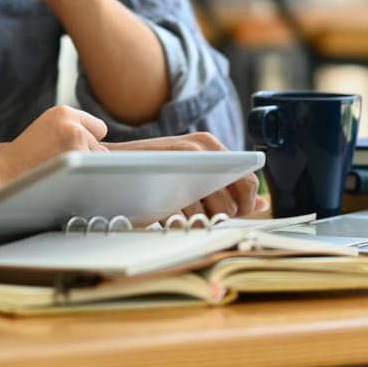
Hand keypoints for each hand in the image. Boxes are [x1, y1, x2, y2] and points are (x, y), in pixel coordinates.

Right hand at [0, 107, 106, 187]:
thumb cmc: (21, 165)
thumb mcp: (45, 135)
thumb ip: (72, 135)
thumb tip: (107, 154)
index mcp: (62, 112)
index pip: (98, 129)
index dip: (86, 146)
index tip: (67, 156)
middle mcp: (72, 120)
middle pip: (102, 147)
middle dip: (87, 160)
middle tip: (57, 169)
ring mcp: (76, 137)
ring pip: (100, 162)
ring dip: (85, 172)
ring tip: (56, 176)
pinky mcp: (78, 156)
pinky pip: (96, 175)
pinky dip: (86, 182)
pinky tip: (61, 183)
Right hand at [105, 133, 264, 218]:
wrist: (104, 166)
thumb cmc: (151, 174)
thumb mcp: (192, 173)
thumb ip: (227, 187)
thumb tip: (263, 203)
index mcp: (209, 144)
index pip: (249, 181)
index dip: (244, 205)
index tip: (227, 213)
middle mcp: (202, 149)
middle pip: (235, 203)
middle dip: (220, 217)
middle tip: (196, 212)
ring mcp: (184, 164)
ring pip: (215, 213)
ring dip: (198, 221)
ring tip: (177, 210)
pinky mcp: (169, 182)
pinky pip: (191, 217)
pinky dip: (181, 222)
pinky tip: (166, 212)